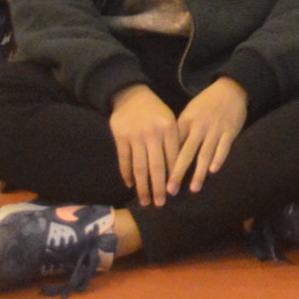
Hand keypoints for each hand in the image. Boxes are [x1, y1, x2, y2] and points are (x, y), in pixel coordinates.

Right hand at [109, 86, 182, 206]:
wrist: (131, 94)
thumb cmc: (155, 111)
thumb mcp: (170, 120)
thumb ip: (174, 141)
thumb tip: (177, 169)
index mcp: (168, 128)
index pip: (173, 157)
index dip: (174, 176)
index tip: (175, 192)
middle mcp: (152, 133)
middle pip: (156, 166)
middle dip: (158, 188)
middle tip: (160, 204)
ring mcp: (135, 136)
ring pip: (139, 167)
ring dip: (142, 186)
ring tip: (145, 201)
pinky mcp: (120, 138)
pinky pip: (124, 160)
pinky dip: (126, 174)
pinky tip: (130, 185)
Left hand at [168, 77, 248, 194]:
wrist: (230, 89)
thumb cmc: (206, 103)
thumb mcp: (189, 112)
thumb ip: (180, 130)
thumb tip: (168, 152)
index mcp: (186, 121)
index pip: (173, 145)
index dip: (166, 163)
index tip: (158, 180)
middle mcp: (199, 126)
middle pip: (187, 153)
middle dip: (178, 173)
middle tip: (171, 190)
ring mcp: (215, 129)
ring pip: (205, 154)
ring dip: (199, 172)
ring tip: (193, 188)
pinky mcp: (230, 131)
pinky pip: (223, 147)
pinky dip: (218, 159)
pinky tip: (213, 171)